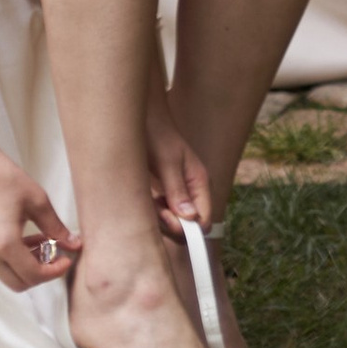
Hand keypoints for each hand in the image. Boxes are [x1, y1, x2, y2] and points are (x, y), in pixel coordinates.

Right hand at [0, 140, 80, 291]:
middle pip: (19, 283)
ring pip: (8, 275)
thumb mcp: (37, 200)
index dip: (54, 272)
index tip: (67, 259)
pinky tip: (26, 239)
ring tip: (44, 243)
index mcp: (4, 244)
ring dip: (28, 267)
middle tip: (57, 256)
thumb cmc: (4, 178)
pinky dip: (15, 260)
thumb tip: (74, 244)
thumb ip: (56, 227)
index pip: (33, 275)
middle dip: (41, 274)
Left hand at [145, 107, 213, 233]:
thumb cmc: (157, 135)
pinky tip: (145, 198)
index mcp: (200, 183)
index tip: (166, 216)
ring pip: (173, 223)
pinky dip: (152, 212)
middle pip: (188, 227)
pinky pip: (161, 215)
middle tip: (155, 207)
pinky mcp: (164, 194)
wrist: (142, 119)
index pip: (204, 221)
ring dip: (158, 218)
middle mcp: (192, 192)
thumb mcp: (167, 161)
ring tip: (149, 199)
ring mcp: (178, 194)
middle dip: (170, 224)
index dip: (186, 228)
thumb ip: (177, 189)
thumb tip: (190, 218)